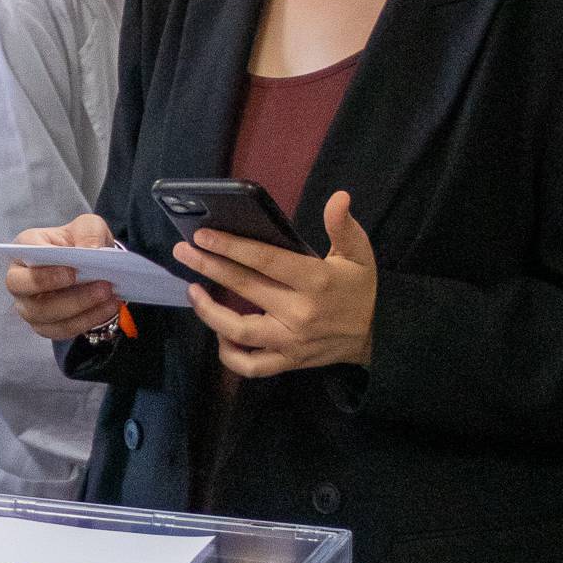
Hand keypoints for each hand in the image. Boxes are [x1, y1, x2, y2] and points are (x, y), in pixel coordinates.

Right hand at [7, 214, 119, 340]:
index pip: (24, 252)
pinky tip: (109, 307)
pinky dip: (87, 320)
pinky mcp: (43, 325)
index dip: (44, 263)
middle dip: (55, 287)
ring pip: (43, 313)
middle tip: (96, 284)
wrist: (88, 267)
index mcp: (25, 247)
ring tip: (108, 294)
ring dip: (79, 306)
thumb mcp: (89, 227)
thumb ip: (90, 231)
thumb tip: (91, 249)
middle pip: (21, 287)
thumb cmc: (80, 243)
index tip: (73, 269)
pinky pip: (60, 329)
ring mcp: (28, 305)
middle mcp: (19, 278)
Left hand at [176, 190, 376, 377]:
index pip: (265, 261)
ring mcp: (291, 342)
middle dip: (208, 267)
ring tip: (192, 290)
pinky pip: (250, 366)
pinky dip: (229, 355)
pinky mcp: (288, 362)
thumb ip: (344, 227)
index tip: (203, 235)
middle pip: (244, 289)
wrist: (379, 336)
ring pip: (239, 333)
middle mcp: (300, 313)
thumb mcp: (360, 254)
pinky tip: (218, 333)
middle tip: (182, 251)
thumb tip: (338, 197)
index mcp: (316, 282)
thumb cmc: (361, 290)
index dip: (231, 247)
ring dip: (209, 312)